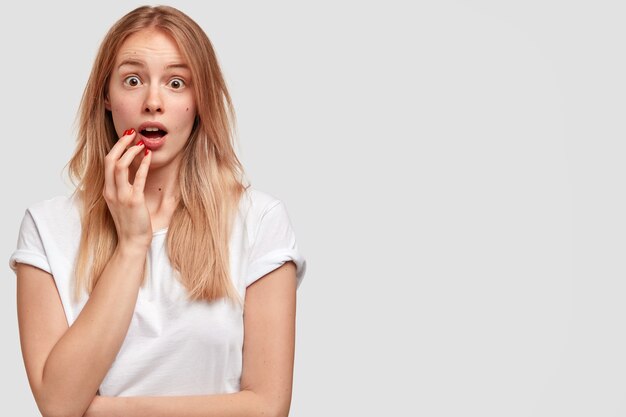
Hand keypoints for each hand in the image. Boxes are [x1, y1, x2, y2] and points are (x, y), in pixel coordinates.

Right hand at [103, 128, 152, 249]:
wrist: (132, 241)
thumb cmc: (131, 223)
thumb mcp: (122, 203)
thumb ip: (124, 187)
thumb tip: (134, 172)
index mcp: (107, 190)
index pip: (107, 163)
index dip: (116, 148)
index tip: (126, 138)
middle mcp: (111, 191)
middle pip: (110, 160)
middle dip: (120, 144)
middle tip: (131, 133)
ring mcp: (121, 196)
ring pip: (119, 166)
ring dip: (130, 152)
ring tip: (141, 143)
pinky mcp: (133, 201)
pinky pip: (137, 179)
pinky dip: (143, 165)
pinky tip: (148, 156)